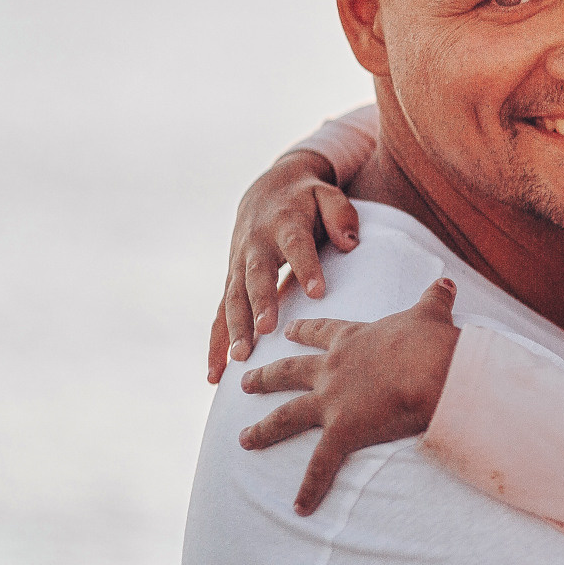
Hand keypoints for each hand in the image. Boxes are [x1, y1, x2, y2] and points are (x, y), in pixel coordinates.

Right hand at [208, 149, 360, 381]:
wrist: (266, 190)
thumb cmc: (306, 198)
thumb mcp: (328, 194)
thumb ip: (340, 215)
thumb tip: (349, 245)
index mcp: (285, 223)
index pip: (296, 245)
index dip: (306, 267)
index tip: (318, 292)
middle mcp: (256, 244)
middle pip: (257, 275)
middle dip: (260, 303)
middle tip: (265, 330)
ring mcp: (238, 264)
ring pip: (234, 298)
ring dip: (234, 329)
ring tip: (239, 360)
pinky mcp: (231, 280)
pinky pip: (220, 314)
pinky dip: (216, 343)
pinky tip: (214, 374)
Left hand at [238, 278, 460, 514]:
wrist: (432, 367)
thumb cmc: (431, 340)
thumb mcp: (430, 313)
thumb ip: (433, 298)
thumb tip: (446, 282)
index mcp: (352, 340)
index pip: (320, 332)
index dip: (303, 332)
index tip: (288, 331)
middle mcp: (332, 369)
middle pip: (289, 372)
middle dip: (266, 377)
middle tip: (245, 381)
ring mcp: (331, 401)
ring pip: (287, 416)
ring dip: (264, 430)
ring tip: (244, 439)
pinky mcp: (341, 432)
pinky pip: (321, 466)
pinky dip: (310, 488)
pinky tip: (299, 507)